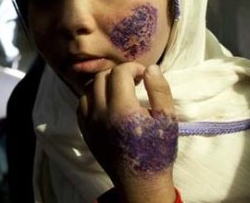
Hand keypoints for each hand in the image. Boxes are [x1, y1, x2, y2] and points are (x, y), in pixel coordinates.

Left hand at [77, 63, 177, 202]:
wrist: (140, 182)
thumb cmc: (157, 150)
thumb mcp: (167, 119)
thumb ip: (160, 90)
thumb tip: (151, 67)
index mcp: (123, 109)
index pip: (120, 72)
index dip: (132, 67)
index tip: (143, 74)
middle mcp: (101, 113)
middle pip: (102, 77)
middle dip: (118, 73)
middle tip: (132, 81)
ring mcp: (90, 122)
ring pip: (88, 89)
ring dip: (103, 84)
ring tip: (119, 90)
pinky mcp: (85, 131)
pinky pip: (81, 104)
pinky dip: (92, 97)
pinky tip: (106, 103)